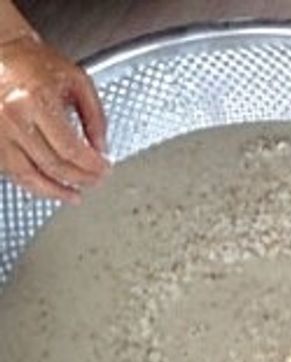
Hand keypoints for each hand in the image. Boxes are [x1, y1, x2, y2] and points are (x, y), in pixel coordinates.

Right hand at [0, 32, 107, 202]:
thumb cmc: (35, 61)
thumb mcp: (78, 81)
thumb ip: (96, 117)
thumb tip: (102, 150)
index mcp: (36, 100)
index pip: (71, 149)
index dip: (92, 166)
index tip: (105, 170)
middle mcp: (12, 117)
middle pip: (52, 165)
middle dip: (79, 179)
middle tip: (95, 181)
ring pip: (27, 176)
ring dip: (54, 191)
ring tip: (73, 195)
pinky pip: (10, 171)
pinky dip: (31, 182)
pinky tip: (47, 186)